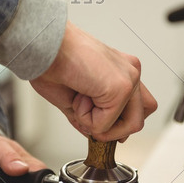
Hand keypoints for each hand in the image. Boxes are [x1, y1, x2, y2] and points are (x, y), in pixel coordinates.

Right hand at [29, 21, 157, 141]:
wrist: (43, 47)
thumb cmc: (52, 63)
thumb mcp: (75, 98)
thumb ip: (93, 116)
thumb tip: (98, 135)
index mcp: (122, 72)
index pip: (138, 108)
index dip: (119, 124)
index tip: (97, 124)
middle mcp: (130, 71)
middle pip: (140, 118)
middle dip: (113, 129)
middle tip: (88, 117)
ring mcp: (129, 78)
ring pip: (132, 125)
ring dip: (101, 126)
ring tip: (81, 103)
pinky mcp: (122, 87)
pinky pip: (107, 124)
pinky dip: (86, 119)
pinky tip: (77, 96)